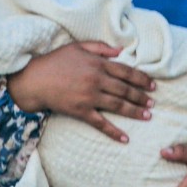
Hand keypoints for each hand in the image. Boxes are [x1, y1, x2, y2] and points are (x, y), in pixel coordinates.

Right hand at [7, 41, 154, 142]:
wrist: (33, 79)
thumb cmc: (54, 61)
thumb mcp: (77, 47)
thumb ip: (100, 47)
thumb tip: (120, 50)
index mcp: (97, 64)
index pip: (126, 71)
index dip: (141, 79)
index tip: (152, 85)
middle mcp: (96, 80)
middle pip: (125, 89)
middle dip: (141, 96)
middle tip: (152, 102)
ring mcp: (89, 97)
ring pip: (118, 105)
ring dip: (134, 112)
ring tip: (147, 116)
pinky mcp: (81, 111)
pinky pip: (100, 123)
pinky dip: (114, 132)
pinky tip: (125, 139)